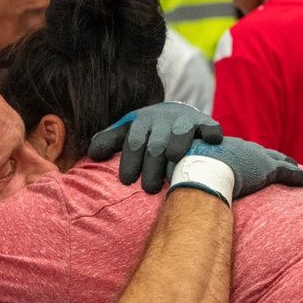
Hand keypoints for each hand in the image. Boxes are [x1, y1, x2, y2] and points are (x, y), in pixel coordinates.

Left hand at [88, 102, 222, 192]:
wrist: (176, 114)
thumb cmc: (147, 132)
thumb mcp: (127, 132)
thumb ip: (109, 141)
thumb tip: (92, 154)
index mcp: (142, 122)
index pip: (133, 141)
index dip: (129, 160)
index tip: (126, 181)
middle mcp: (163, 120)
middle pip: (155, 143)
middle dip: (151, 165)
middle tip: (148, 188)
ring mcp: (184, 121)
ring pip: (180, 132)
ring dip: (177, 144)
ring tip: (173, 158)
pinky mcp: (204, 123)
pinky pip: (209, 127)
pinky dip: (210, 133)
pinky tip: (210, 142)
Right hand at [178, 138, 302, 198]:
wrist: (199, 167)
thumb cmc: (186, 171)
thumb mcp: (183, 173)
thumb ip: (183, 180)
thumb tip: (169, 195)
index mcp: (225, 151)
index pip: (241, 152)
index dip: (250, 155)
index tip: (256, 157)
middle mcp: (243, 151)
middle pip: (263, 153)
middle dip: (273, 156)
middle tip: (285, 160)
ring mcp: (256, 159)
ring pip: (278, 161)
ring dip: (289, 165)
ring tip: (299, 171)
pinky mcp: (267, 171)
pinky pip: (288, 173)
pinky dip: (299, 177)